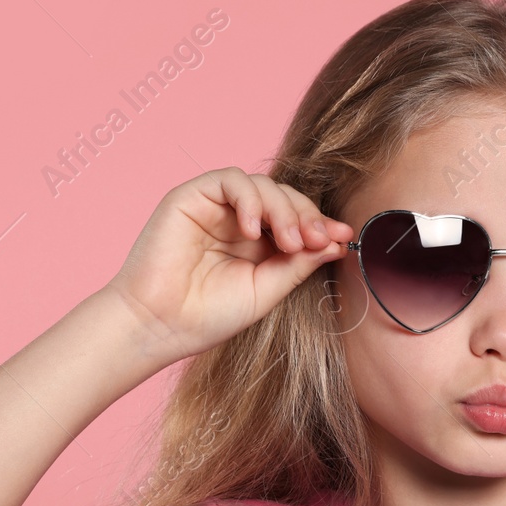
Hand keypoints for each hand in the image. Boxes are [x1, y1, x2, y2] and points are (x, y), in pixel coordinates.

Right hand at [105, 167, 353, 363]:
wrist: (161, 325)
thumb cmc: (209, 315)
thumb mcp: (267, 290)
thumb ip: (299, 264)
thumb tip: (337, 242)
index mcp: (260, 244)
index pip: (297, 220)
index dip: (321, 224)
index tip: (344, 237)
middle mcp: (239, 221)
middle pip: (285, 198)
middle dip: (307, 216)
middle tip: (317, 240)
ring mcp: (216, 208)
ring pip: (263, 185)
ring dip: (284, 209)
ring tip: (288, 242)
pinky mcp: (192, 196)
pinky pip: (231, 180)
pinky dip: (250, 199)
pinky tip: (253, 230)